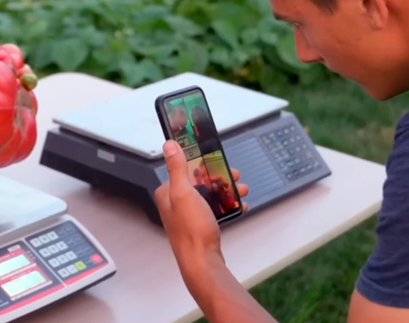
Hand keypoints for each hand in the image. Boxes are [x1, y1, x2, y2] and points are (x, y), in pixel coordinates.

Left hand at [154, 140, 248, 260]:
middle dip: (219, 177)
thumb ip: (177, 167)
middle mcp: (175, 203)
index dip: (201, 163)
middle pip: (199, 181)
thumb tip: (169, 145)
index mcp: (167, 192)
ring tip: (241, 190)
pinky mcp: (199, 224)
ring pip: (209, 194)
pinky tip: (238, 205)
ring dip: (226, 190)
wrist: (202, 263)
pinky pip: (214, 209)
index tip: (215, 159)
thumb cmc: (191, 231)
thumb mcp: (184, 193)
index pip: (184, 168)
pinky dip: (227, 205)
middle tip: (234, 176)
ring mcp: (187, 214)